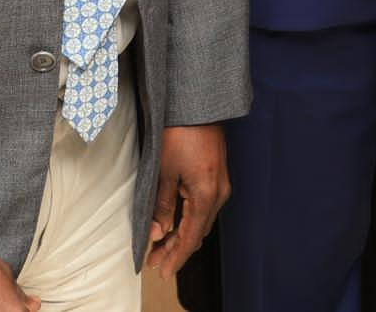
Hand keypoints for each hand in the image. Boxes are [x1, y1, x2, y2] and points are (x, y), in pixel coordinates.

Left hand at [145, 124, 228, 276]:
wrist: (198, 105)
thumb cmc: (180, 133)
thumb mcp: (165, 170)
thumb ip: (162, 205)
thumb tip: (158, 231)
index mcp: (206, 195)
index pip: (191, 237)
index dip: (176, 256)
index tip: (162, 270)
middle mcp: (218, 194)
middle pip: (197, 232)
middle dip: (176, 249)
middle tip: (155, 261)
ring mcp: (220, 185)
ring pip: (201, 220)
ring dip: (182, 234)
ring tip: (161, 246)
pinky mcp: (216, 177)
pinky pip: (204, 207)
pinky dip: (189, 220)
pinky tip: (176, 223)